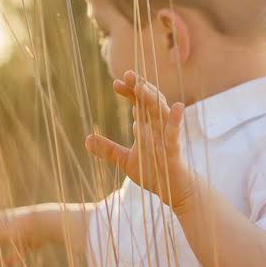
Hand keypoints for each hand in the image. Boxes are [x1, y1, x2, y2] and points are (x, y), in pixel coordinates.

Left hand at [85, 70, 193, 212]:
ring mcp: (166, 138)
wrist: (174, 192)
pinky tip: (178, 107)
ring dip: (152, 100)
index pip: (138, 103)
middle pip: (150, 102)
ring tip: (142, 87)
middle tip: (128, 74)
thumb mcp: (125, 161)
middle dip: (140, 88)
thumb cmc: (153, 172)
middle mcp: (157, 128)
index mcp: (147, 127)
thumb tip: (87, 139)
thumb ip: (108, 150)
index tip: (116, 82)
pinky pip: (175, 135)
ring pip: (161, 114)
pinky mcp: (174, 151)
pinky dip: (175, 122)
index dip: (129, 92)